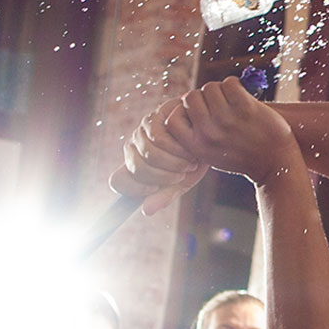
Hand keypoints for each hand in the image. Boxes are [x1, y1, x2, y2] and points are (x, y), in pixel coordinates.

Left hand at [111, 99, 209, 216]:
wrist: (211, 133)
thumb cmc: (193, 159)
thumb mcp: (182, 182)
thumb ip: (164, 196)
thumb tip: (146, 211)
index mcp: (136, 166)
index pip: (117, 181)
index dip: (134, 189)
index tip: (156, 189)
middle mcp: (134, 148)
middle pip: (137, 169)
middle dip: (163, 177)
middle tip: (181, 175)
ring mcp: (142, 131)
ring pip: (149, 154)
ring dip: (174, 162)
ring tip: (189, 161)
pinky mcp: (154, 117)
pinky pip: (159, 137)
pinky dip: (178, 147)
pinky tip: (189, 146)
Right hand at [161, 78, 304, 185]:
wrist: (275, 163)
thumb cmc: (241, 156)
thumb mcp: (210, 153)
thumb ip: (195, 134)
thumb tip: (182, 104)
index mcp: (197, 146)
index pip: (171, 119)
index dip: (182, 112)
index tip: (197, 113)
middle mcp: (208, 133)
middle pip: (191, 97)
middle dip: (202, 97)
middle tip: (217, 104)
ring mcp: (227, 120)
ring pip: (210, 87)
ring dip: (220, 90)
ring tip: (231, 101)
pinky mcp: (245, 109)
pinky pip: (229, 83)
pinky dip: (234, 85)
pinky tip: (241, 95)